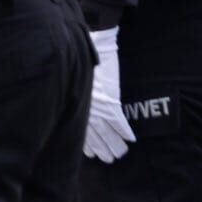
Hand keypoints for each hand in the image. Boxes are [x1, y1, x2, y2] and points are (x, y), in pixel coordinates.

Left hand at [83, 27, 135, 162]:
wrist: (92, 43)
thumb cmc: (77, 56)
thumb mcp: (72, 77)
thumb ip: (75, 91)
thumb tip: (71, 98)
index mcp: (74, 103)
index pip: (79, 129)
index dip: (86, 143)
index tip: (91, 153)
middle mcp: (83, 107)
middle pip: (93, 135)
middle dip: (102, 149)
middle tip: (109, 159)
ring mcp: (97, 105)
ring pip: (106, 132)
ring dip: (114, 145)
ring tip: (120, 154)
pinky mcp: (111, 100)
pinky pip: (119, 121)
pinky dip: (125, 131)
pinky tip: (131, 140)